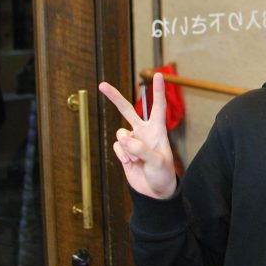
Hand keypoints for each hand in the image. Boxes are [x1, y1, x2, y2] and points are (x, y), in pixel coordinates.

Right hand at [98, 73, 176, 198]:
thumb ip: (142, 149)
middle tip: (102, 85)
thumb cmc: (163, 174)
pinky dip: (122, 155)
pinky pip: (117, 147)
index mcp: (158, 129)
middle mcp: (144, 132)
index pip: (158, 106)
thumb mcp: (158, 162)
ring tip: (136, 159)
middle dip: (115, 97)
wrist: (156, 191)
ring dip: (126, 146)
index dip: (158, 90)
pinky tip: (131, 163)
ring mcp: (133, 141)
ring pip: (120, 133)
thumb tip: (125, 138)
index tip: (160, 74)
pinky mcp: (124, 151)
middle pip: (127, 110)